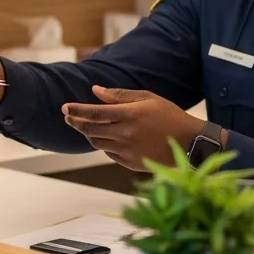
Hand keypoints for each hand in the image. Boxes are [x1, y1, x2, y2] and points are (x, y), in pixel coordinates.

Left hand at [62, 87, 205, 169]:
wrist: (189, 143)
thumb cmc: (168, 115)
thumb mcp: (147, 98)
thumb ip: (119, 95)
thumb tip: (95, 90)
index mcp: (129, 114)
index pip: (93, 112)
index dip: (76, 110)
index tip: (64, 107)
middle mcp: (125, 133)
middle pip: (90, 129)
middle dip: (75, 122)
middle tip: (67, 116)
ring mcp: (127, 150)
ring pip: (97, 142)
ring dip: (87, 134)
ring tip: (83, 126)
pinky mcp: (130, 162)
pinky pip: (108, 153)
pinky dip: (103, 144)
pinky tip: (104, 137)